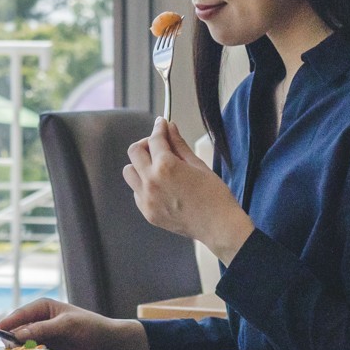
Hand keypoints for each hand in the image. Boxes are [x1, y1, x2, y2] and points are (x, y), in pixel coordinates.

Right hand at [0, 297, 151, 349]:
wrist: (112, 344)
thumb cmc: (92, 327)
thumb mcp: (66, 325)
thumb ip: (42, 329)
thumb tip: (17, 334)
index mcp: (44, 307)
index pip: (20, 314)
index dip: (6, 324)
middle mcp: (42, 321)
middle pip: (20, 330)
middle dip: (12, 339)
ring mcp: (46, 336)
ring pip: (26, 344)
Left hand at [123, 117, 254, 263]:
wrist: (219, 227)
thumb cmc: (214, 195)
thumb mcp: (198, 165)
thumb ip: (179, 145)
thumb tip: (170, 127)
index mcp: (166, 167)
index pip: (154, 139)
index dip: (158, 128)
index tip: (161, 123)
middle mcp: (150, 181)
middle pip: (134, 152)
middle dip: (146, 144)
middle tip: (160, 145)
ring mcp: (146, 199)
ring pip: (129, 172)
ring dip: (140, 165)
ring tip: (158, 167)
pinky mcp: (147, 212)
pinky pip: (136, 191)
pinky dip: (144, 184)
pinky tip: (161, 186)